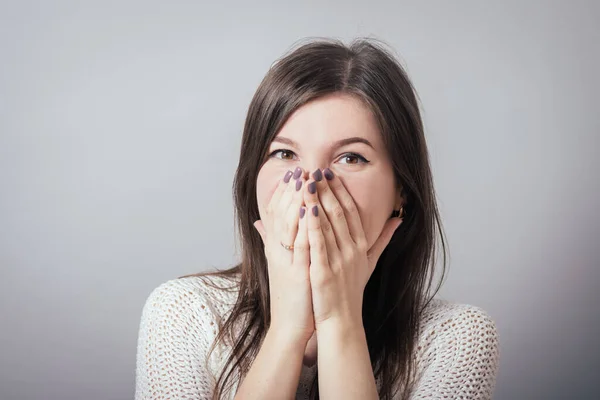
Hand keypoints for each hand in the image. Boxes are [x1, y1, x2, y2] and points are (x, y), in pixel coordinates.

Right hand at [254, 167, 314, 343]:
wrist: (290, 325)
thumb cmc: (290, 293)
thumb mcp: (277, 263)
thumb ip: (268, 240)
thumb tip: (258, 222)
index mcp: (276, 247)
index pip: (277, 213)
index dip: (284, 192)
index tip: (293, 172)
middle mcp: (278, 250)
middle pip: (282, 214)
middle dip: (291, 190)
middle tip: (300, 168)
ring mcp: (287, 260)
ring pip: (290, 225)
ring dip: (297, 201)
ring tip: (305, 180)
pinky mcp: (298, 272)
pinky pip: (301, 244)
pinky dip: (304, 226)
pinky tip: (310, 209)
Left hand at [303, 168, 402, 328]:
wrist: (342, 320)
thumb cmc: (352, 290)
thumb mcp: (370, 262)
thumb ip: (383, 239)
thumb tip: (398, 219)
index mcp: (361, 245)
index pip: (351, 212)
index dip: (341, 191)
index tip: (331, 173)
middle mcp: (352, 250)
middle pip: (339, 213)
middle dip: (327, 190)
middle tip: (316, 169)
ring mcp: (339, 260)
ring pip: (328, 224)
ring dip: (317, 200)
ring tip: (306, 181)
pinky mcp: (324, 271)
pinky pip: (317, 243)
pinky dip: (311, 225)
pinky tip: (304, 209)